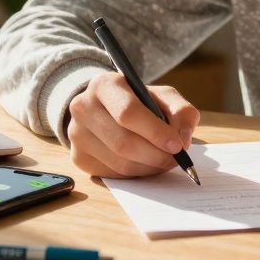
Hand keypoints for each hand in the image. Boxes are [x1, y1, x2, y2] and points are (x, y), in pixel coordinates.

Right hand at [65, 71, 199, 177]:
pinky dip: (137, 173)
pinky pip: (114, 174)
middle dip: (156, 155)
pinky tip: (146, 163)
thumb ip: (180, 111)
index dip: (155, 132)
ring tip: (164, 160)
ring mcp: (77, 134)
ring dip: (149, 167)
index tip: (177, 145)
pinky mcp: (79, 157)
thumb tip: (183, 138)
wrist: (106, 109)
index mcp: (104, 85)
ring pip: (120, 162)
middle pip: (123, 142)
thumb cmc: (140, 102)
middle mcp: (83, 108)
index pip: (128, 113)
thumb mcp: (163, 96)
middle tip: (175, 159)